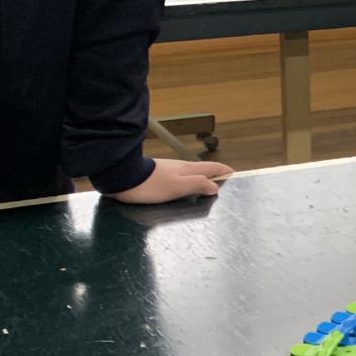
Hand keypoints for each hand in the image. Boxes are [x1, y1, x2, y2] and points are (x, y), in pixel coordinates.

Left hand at [107, 157, 232, 203]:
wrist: (123, 178)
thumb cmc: (151, 185)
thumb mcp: (177, 187)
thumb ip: (197, 185)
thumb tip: (215, 187)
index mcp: (187, 169)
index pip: (211, 167)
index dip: (223, 170)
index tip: (233, 173)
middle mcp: (180, 168)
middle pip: (202, 169)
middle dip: (214, 174)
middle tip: (223, 181)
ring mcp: (168, 171)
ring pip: (190, 173)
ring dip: (201, 178)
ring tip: (206, 186)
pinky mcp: (158, 176)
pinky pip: (180, 178)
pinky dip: (188, 181)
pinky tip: (184, 189)